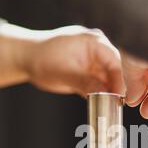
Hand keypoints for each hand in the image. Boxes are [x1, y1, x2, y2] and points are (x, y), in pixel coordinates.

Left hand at [0, 25, 124, 96]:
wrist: (27, 58)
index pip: (115, 61)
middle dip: (116, 87)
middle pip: (115, 70)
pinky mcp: (89, 70)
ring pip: (109, 78)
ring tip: (110, 107)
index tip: (120, 97)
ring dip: (109, 92)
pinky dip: (101, 93)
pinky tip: (101, 103)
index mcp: (95, 41)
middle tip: (117, 104)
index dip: (120, 81)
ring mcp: (94, 59)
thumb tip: (105, 94)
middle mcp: (98, 48)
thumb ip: (86, 83)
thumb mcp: (65, 73)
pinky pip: (100, 82)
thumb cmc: (41, 59)